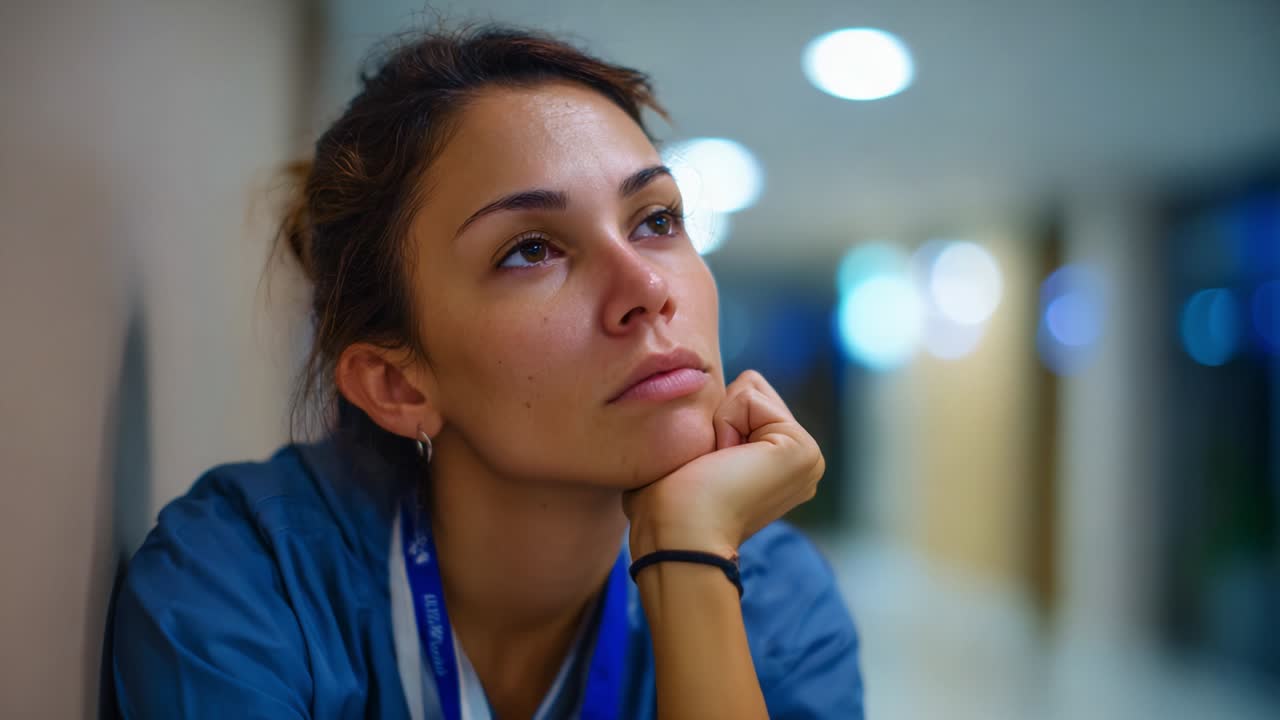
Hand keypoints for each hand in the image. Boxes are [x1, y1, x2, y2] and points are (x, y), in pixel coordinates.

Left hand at [623, 370, 824, 559]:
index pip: (742, 398)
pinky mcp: (803, 449)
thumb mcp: (691, 451)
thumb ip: (709, 421)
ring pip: (750, 389)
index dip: (709, 421)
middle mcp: (800, 462)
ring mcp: (808, 457)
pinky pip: (749, 396)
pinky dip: (724, 422)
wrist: (676, 535)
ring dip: (717, 422)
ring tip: (715, 467)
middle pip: (749, 389)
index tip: (705, 467)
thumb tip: (714, 391)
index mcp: (778, 465)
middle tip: (709, 466)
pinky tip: (724, 462)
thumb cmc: (666, 503)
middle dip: (717, 417)